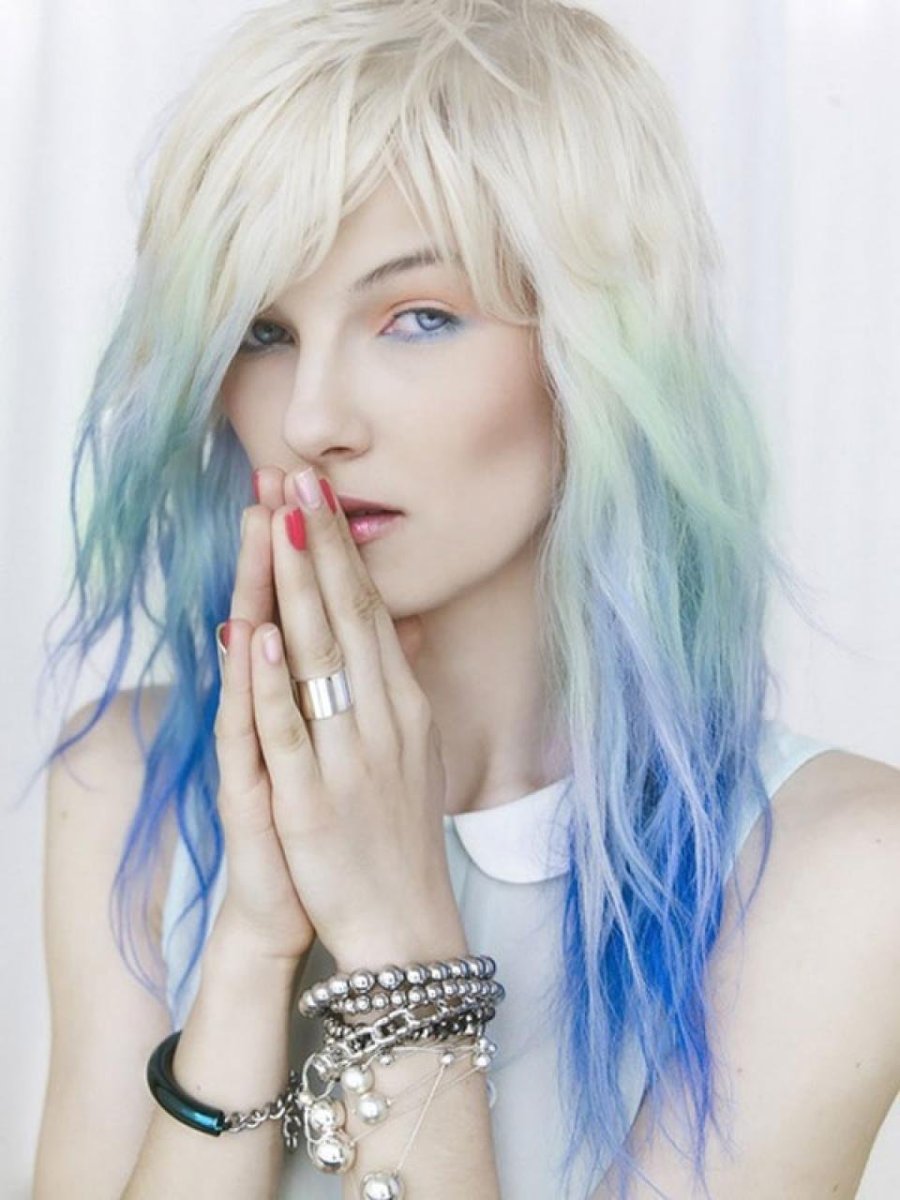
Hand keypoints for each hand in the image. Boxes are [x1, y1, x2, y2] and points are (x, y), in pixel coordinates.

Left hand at [227, 465, 466, 970]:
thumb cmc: (401, 831)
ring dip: (297, 587)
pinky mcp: (313, 800)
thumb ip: (401, 681)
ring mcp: (350, 757)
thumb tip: (399, 620)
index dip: (342, 550)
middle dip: (319, 545)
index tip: (320, 495)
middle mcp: (383, 719)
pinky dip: (272, 679)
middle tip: (297, 479)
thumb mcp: (416, 748)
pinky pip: (289, 729)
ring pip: (319, 658)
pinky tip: (258, 632)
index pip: (370, 610)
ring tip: (275, 524)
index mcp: (404, 704)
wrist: (405, 921)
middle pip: (347, 617)